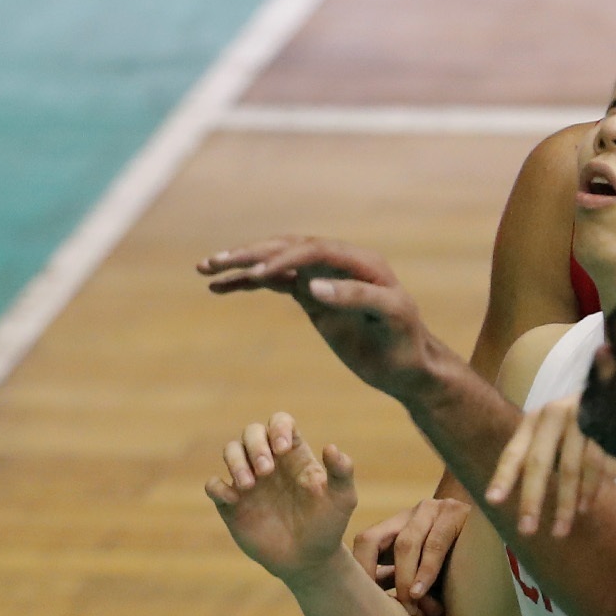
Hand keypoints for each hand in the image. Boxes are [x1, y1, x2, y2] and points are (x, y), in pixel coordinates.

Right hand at [198, 237, 433, 396]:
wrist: (409, 367)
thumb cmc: (406, 344)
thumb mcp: (391, 318)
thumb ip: (356, 298)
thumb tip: (314, 284)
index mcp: (361, 261)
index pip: (315, 250)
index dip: (285, 258)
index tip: (258, 274)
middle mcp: (339, 262)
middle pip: (288, 248)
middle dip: (251, 254)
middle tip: (215, 261)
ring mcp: (323, 277)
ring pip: (276, 262)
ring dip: (242, 264)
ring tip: (206, 268)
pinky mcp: (312, 296)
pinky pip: (275, 282)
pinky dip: (248, 282)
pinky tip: (221, 287)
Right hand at [205, 411, 356, 583]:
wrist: (308, 561)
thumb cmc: (327, 526)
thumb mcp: (342, 499)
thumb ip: (342, 472)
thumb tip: (331, 448)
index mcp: (294, 454)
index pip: (280, 423)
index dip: (278, 428)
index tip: (283, 449)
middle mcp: (269, 462)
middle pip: (252, 431)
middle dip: (255, 444)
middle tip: (266, 471)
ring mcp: (249, 482)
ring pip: (231, 451)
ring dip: (236, 461)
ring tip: (249, 485)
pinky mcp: (232, 505)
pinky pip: (214, 485)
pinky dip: (217, 487)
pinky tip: (233, 499)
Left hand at [352, 495, 470, 615]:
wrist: (501, 575)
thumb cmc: (455, 587)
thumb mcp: (417, 584)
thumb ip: (393, 583)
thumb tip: (359, 597)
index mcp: (400, 529)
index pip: (365, 543)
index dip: (359, 571)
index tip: (359, 604)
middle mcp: (413, 515)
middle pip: (372, 539)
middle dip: (371, 576)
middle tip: (383, 609)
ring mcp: (435, 509)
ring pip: (405, 543)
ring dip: (405, 579)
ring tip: (411, 606)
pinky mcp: (458, 513)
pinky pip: (435, 543)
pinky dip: (426, 570)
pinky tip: (423, 592)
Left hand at [485, 398, 614, 538]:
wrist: (614, 398)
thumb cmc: (574, 425)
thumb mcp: (550, 433)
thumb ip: (534, 456)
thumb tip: (505, 496)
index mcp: (533, 420)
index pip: (514, 452)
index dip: (503, 477)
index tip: (492, 501)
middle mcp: (553, 416)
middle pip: (538, 463)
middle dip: (532, 499)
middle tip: (526, 529)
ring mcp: (579, 419)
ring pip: (568, 469)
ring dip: (564, 505)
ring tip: (560, 531)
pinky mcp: (603, 426)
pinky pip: (594, 466)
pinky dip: (589, 491)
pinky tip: (584, 509)